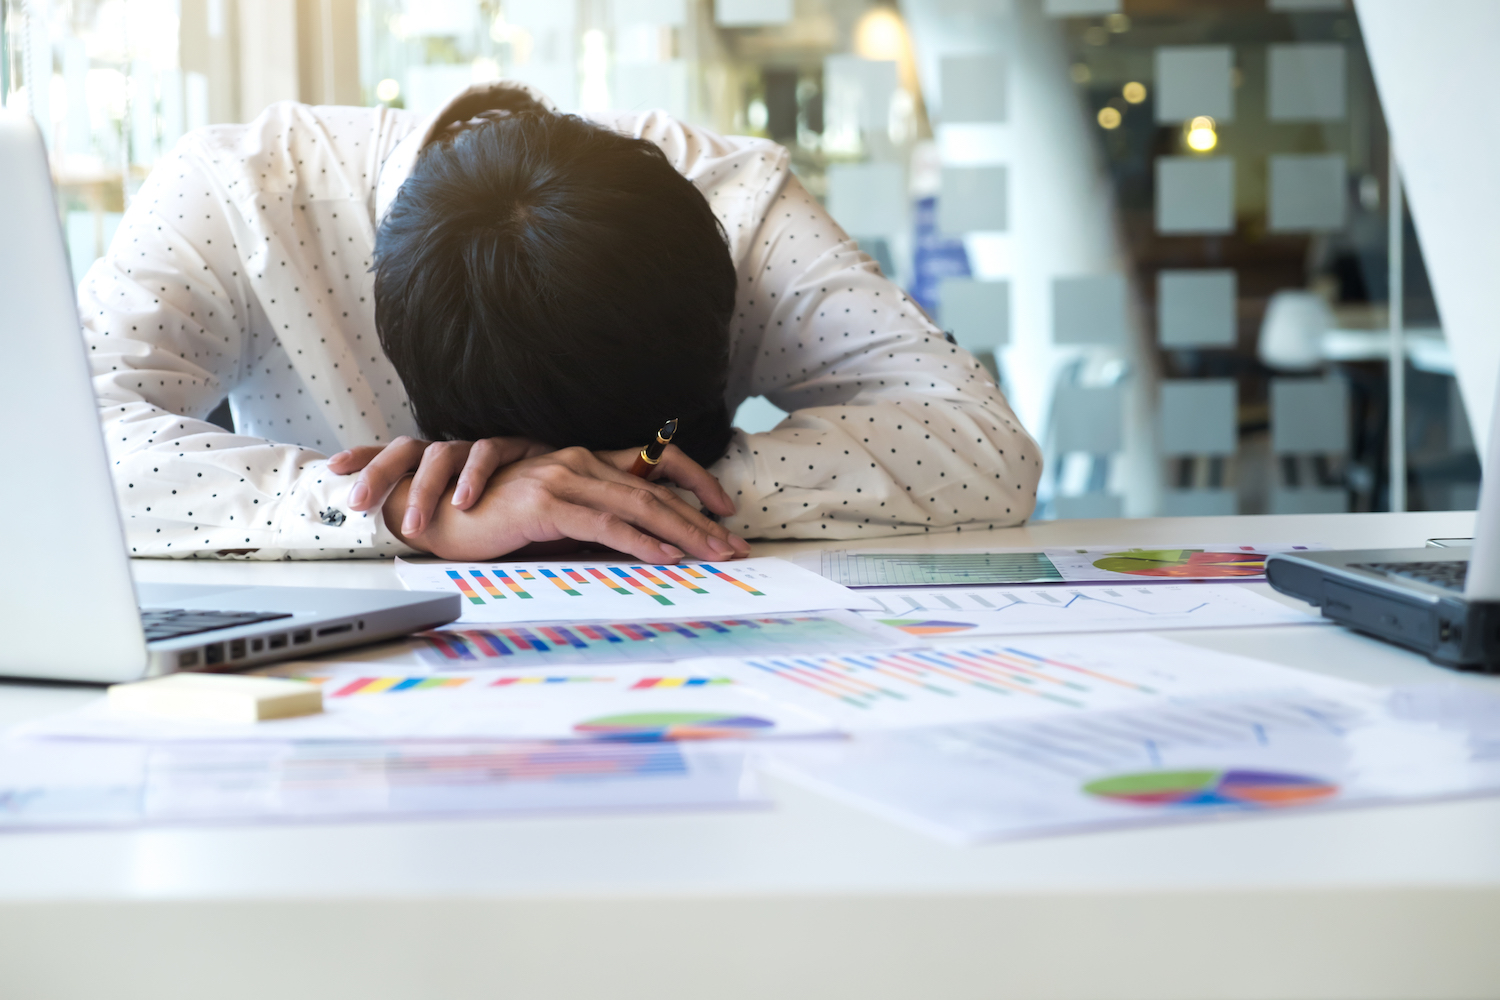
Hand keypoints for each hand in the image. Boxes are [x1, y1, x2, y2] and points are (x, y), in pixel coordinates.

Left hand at [330, 435, 551, 536]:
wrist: (573, 484)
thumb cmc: (514, 503)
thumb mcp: (468, 512)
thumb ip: (440, 517)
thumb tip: (395, 535)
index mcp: (437, 460)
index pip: (393, 453)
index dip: (363, 457)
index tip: (332, 468)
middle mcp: (454, 448)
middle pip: (406, 448)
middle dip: (379, 474)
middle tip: (358, 504)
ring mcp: (481, 446)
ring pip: (442, 453)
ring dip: (424, 489)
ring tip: (416, 525)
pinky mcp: (513, 444)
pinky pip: (487, 453)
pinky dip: (472, 478)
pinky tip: (464, 502)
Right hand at [384, 446, 748, 562]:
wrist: (434, 517)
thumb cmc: (491, 523)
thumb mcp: (553, 521)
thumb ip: (592, 523)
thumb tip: (640, 546)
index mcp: (583, 462)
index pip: (654, 466)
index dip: (695, 485)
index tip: (726, 513)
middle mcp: (577, 461)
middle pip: (655, 490)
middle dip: (700, 521)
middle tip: (734, 547)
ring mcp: (562, 477)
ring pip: (639, 504)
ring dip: (683, 532)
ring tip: (714, 553)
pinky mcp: (546, 502)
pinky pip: (605, 523)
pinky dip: (640, 541)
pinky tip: (665, 556)